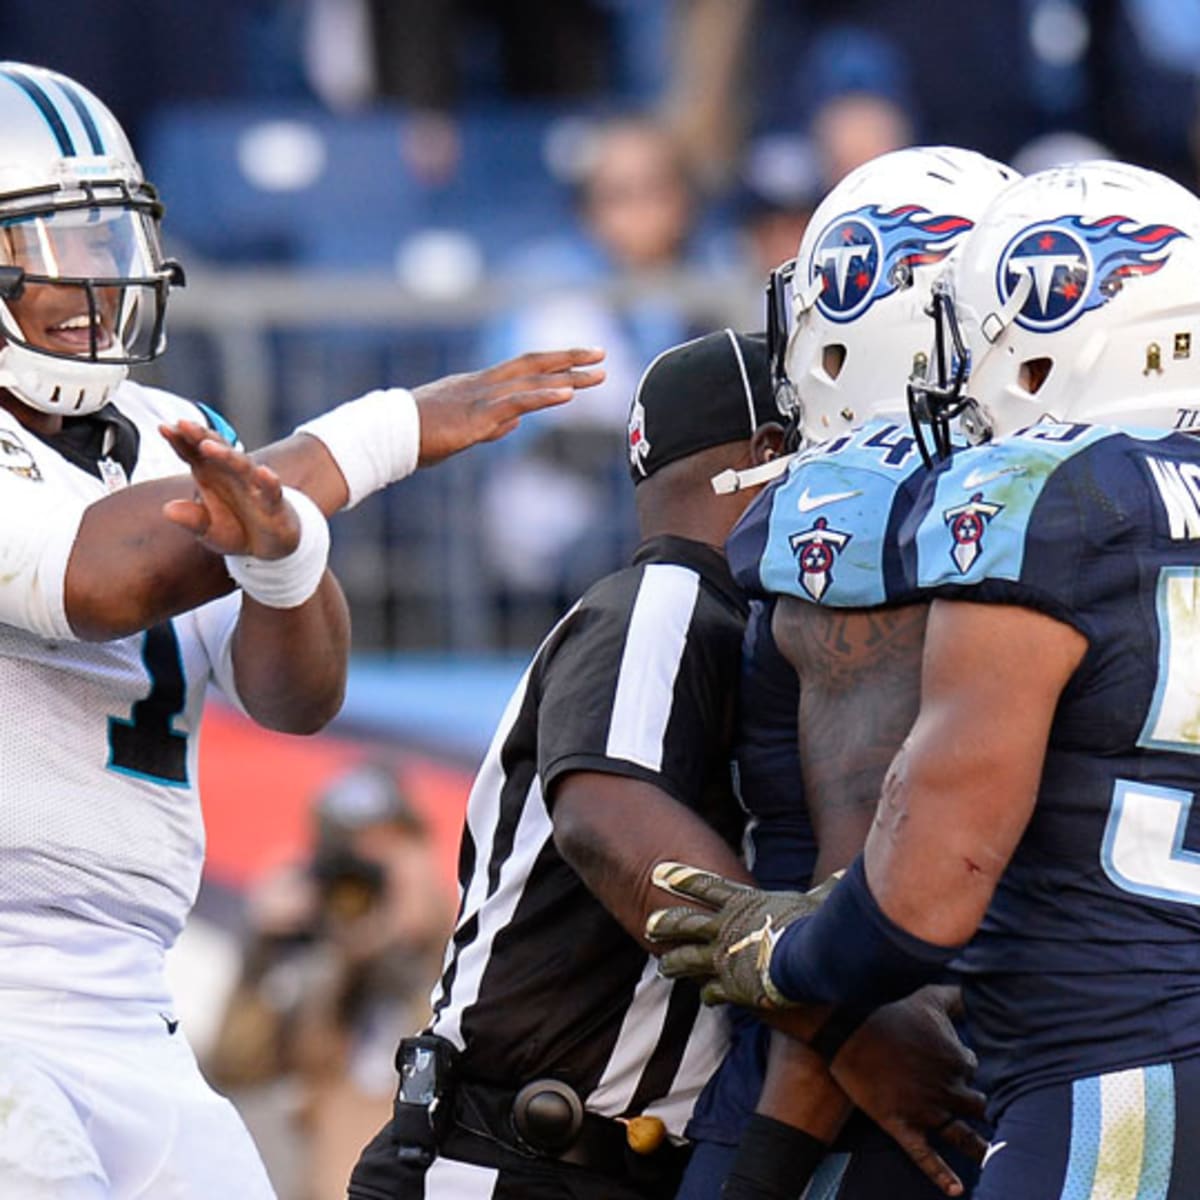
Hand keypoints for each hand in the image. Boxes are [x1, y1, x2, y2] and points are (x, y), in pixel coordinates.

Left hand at [160, 419, 299, 558]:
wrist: (268, 546)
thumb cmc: (236, 529)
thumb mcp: (209, 530)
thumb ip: (191, 519)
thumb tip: (167, 510)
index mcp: (211, 474)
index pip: (193, 453)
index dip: (180, 440)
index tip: (164, 428)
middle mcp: (232, 474)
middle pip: (217, 450)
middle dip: (200, 436)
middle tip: (183, 424)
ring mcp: (254, 487)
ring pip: (242, 465)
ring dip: (226, 454)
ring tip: (208, 446)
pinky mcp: (274, 504)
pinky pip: (272, 491)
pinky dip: (268, 482)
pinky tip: (263, 473)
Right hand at [413, 347, 605, 464]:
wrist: (387, 436)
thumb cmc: (417, 436)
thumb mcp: (461, 431)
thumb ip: (491, 425)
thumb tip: (517, 423)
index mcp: (478, 386)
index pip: (523, 369)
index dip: (553, 362)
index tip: (581, 359)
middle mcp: (482, 384)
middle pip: (533, 365)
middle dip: (569, 358)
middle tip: (601, 354)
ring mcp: (480, 396)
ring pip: (531, 381)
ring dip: (568, 376)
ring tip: (598, 374)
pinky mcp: (477, 415)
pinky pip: (517, 401)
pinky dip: (545, 396)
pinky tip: (568, 394)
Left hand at [645, 862, 837, 1007]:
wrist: (814, 964)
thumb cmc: (820, 927)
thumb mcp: (822, 903)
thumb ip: (827, 891)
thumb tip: (846, 875)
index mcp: (745, 904)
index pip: (707, 886)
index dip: (683, 878)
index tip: (661, 873)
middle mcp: (728, 929)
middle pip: (687, 923)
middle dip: (666, 923)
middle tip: (648, 925)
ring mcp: (726, 959)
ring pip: (688, 959)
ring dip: (673, 963)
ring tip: (661, 967)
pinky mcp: (732, 988)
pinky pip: (713, 992)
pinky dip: (708, 995)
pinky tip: (705, 999)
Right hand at [829, 987, 986, 1196]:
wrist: (848, 1026)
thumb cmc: (889, 1007)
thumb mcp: (928, 995)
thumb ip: (957, 997)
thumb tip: (978, 990)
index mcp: (956, 1060)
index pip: (973, 1068)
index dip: (964, 1064)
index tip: (958, 1062)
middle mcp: (946, 1089)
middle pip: (975, 1104)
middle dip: (978, 1104)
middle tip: (983, 1109)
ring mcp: (924, 1110)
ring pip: (961, 1136)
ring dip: (979, 1148)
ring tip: (993, 1159)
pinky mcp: (901, 1124)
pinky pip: (925, 1156)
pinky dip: (941, 1175)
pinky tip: (956, 1191)